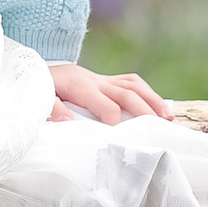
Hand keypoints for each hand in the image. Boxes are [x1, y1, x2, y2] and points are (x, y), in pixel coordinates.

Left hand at [47, 63, 171, 124]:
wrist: (39, 68)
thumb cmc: (40, 88)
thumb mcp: (39, 97)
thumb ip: (51, 107)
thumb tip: (66, 119)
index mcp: (80, 87)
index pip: (105, 104)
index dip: (115, 120)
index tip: (121, 137)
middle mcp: (96, 81)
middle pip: (126, 92)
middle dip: (144, 109)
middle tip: (159, 126)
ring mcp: (103, 79)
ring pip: (133, 85)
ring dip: (153, 99)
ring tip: (168, 116)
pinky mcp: (106, 80)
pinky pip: (131, 82)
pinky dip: (147, 93)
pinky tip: (158, 107)